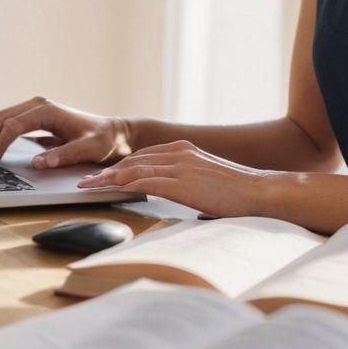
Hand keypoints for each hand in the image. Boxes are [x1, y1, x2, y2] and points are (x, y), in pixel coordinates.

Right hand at [0, 96, 132, 166]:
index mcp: (47, 111)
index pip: (13, 125)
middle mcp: (38, 106)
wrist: (114, 133)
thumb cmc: (104, 140)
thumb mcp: (89, 149)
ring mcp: (35, 111)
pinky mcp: (35, 120)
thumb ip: (65, 155)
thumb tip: (38, 162)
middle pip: (0, 118)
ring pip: (0, 118)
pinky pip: (7, 124)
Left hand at [76, 140, 276, 217]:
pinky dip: (122, 185)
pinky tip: (109, 190)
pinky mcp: (181, 183)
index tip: (105, 174)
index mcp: (186, 150)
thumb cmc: (240, 193)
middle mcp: (179, 153)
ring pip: (133, 169)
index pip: (145, 156)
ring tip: (88, 186)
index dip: (122, 165)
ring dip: (107, 178)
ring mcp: (179, 166)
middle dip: (108, 171)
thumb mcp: (210, 182)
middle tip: (86, 180)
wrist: (260, 192)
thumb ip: (192, 183)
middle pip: (133, 160)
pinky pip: (143, 182)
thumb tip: (184, 198)